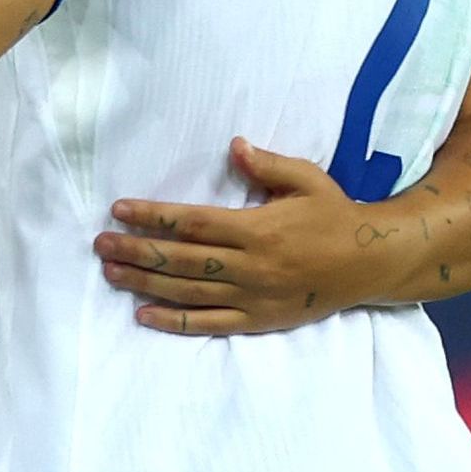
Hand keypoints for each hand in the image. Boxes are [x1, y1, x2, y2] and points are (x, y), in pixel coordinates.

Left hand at [99, 138, 401, 334]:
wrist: (370, 263)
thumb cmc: (334, 216)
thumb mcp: (308, 180)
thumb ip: (268, 165)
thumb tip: (234, 146)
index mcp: (259, 229)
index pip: (194, 223)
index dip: (154, 217)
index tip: (120, 209)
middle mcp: (251, 266)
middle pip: (182, 259)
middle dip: (137, 250)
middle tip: (100, 243)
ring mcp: (252, 297)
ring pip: (188, 292)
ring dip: (145, 283)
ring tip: (111, 271)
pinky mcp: (257, 321)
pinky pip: (209, 324)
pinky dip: (174, 322)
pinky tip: (143, 315)